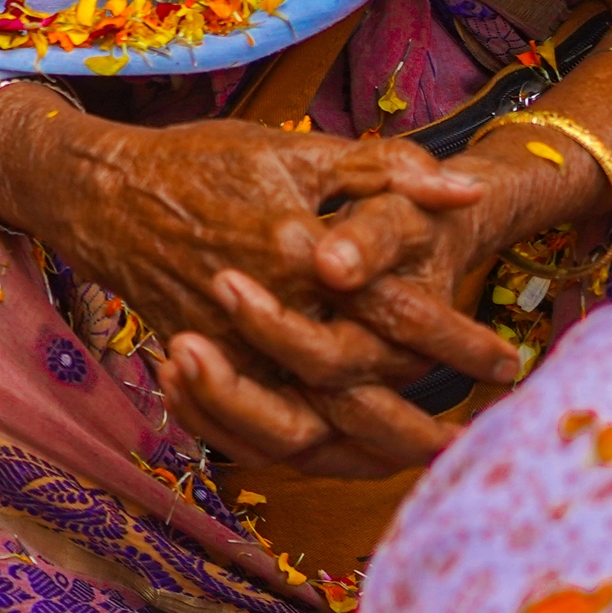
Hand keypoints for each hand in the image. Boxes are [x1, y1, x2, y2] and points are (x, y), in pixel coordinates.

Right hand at [0, 105, 516, 475]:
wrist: (102, 195)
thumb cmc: (202, 164)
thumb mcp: (296, 151)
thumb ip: (384, 170)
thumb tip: (467, 190)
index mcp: (293, 255)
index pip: (391, 312)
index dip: (455, 340)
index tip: (510, 359)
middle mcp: (260, 317)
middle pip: (352, 393)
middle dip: (420, 423)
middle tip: (479, 437)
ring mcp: (225, 354)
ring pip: (302, 433)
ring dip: (369, 454)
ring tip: (430, 461)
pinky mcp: (203, 375)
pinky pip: (255, 438)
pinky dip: (307, 456)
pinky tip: (357, 458)